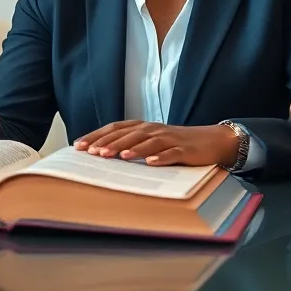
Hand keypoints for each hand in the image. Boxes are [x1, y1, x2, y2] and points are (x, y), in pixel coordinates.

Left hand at [75, 121, 238, 167]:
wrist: (212, 141)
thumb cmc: (177, 144)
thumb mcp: (151, 142)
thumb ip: (131, 145)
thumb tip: (101, 154)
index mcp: (143, 127)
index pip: (115, 128)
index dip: (97, 135)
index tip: (78, 146)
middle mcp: (154, 129)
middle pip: (128, 134)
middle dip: (109, 143)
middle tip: (92, 153)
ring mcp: (169, 139)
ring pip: (147, 141)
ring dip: (131, 149)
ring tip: (116, 157)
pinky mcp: (184, 150)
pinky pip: (171, 154)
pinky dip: (160, 158)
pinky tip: (150, 163)